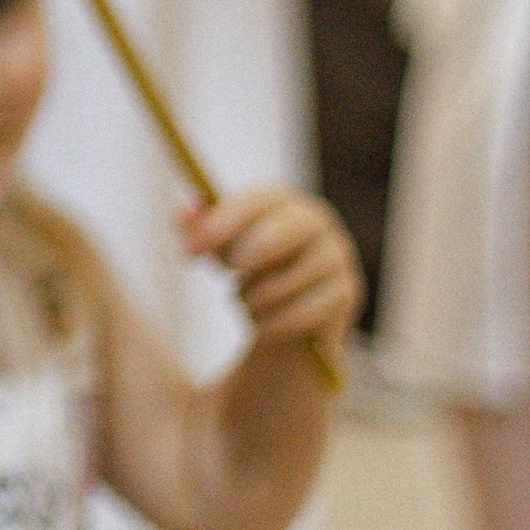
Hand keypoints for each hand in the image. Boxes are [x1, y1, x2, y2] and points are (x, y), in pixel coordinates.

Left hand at [181, 187, 358, 366]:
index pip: (257, 202)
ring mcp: (336, 255)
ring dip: (254, 299)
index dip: (222, 223)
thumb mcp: (217, 252)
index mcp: (280, 201)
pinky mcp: (347, 292)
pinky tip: (263, 328)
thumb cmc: (248, 275)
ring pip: (287, 280)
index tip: (190, 250)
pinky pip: (304, 312)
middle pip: (285, 231)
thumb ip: (199, 231)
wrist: (288, 327)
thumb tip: (183, 213)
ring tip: (244, 302)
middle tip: (227, 274)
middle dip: (249, 253)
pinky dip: (273, 325)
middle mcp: (315, 221)